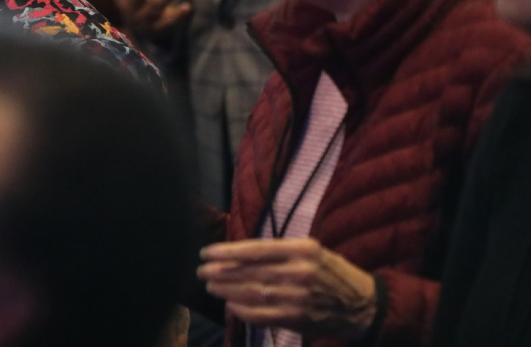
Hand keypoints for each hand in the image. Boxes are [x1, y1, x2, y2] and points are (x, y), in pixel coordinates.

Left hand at [199, 239, 377, 338]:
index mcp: (302, 249)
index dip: (227, 252)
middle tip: (202, 270)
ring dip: (226, 290)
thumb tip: (239, 253)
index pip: (255, 250)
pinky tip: (230, 304)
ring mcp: (299, 297)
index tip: (206, 252)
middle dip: (221, 271)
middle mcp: (299, 272)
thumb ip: (279, 251)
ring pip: (252, 293)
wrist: (364, 304)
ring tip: (210, 285)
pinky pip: (262, 315)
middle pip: (250, 271)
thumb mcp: (310, 250)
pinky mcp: (298, 318)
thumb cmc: (332, 272)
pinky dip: (242, 310)